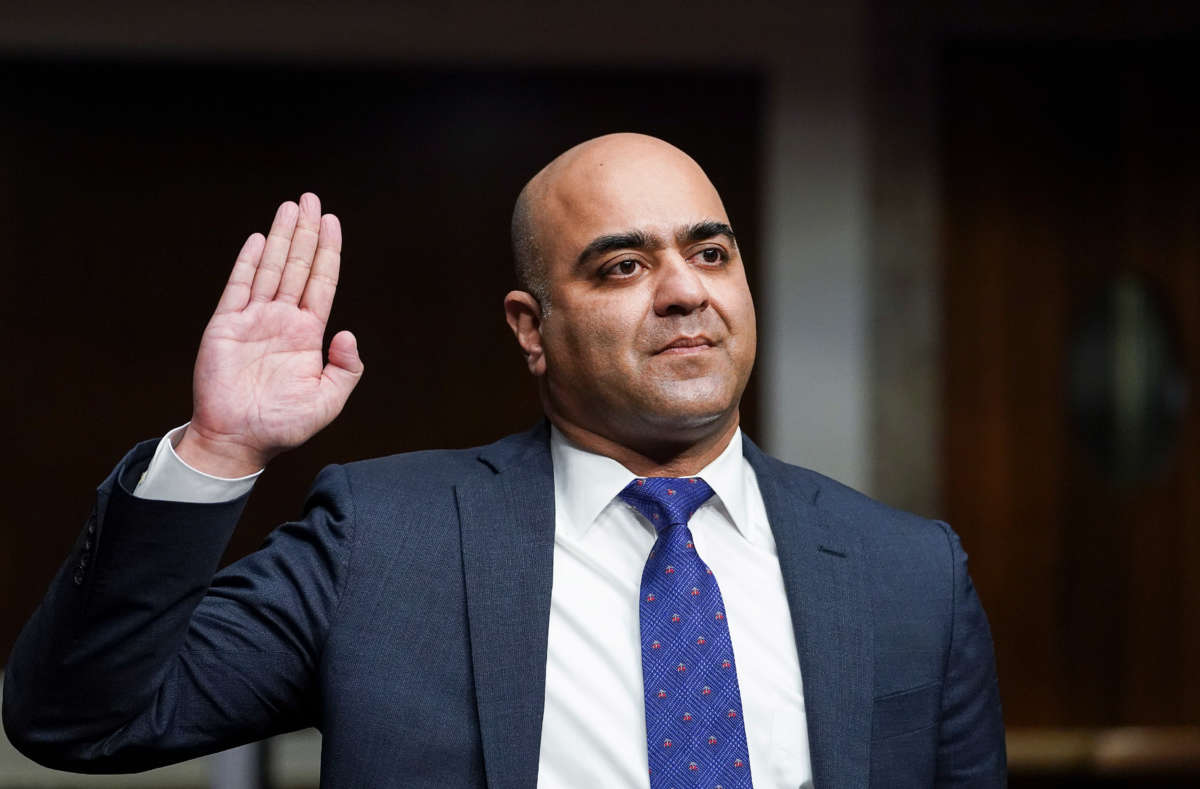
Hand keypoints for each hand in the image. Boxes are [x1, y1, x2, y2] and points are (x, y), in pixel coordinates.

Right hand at [175, 193, 363, 476]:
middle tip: (311, 199)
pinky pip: (239, 287)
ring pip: (271, 269)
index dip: (328, 252)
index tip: (332, 222)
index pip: (321, 283)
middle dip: (305, 232)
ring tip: (291, 206)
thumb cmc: (283, 425)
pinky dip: (249, 263)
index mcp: (307, 334)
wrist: (238, 440)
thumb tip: (348, 332)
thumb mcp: (328, 400)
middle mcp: (282, 320)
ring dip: (281, 237)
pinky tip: (260, 240)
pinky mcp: (226, 326)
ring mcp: (254, 320)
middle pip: (298, 266)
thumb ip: (346, 368)